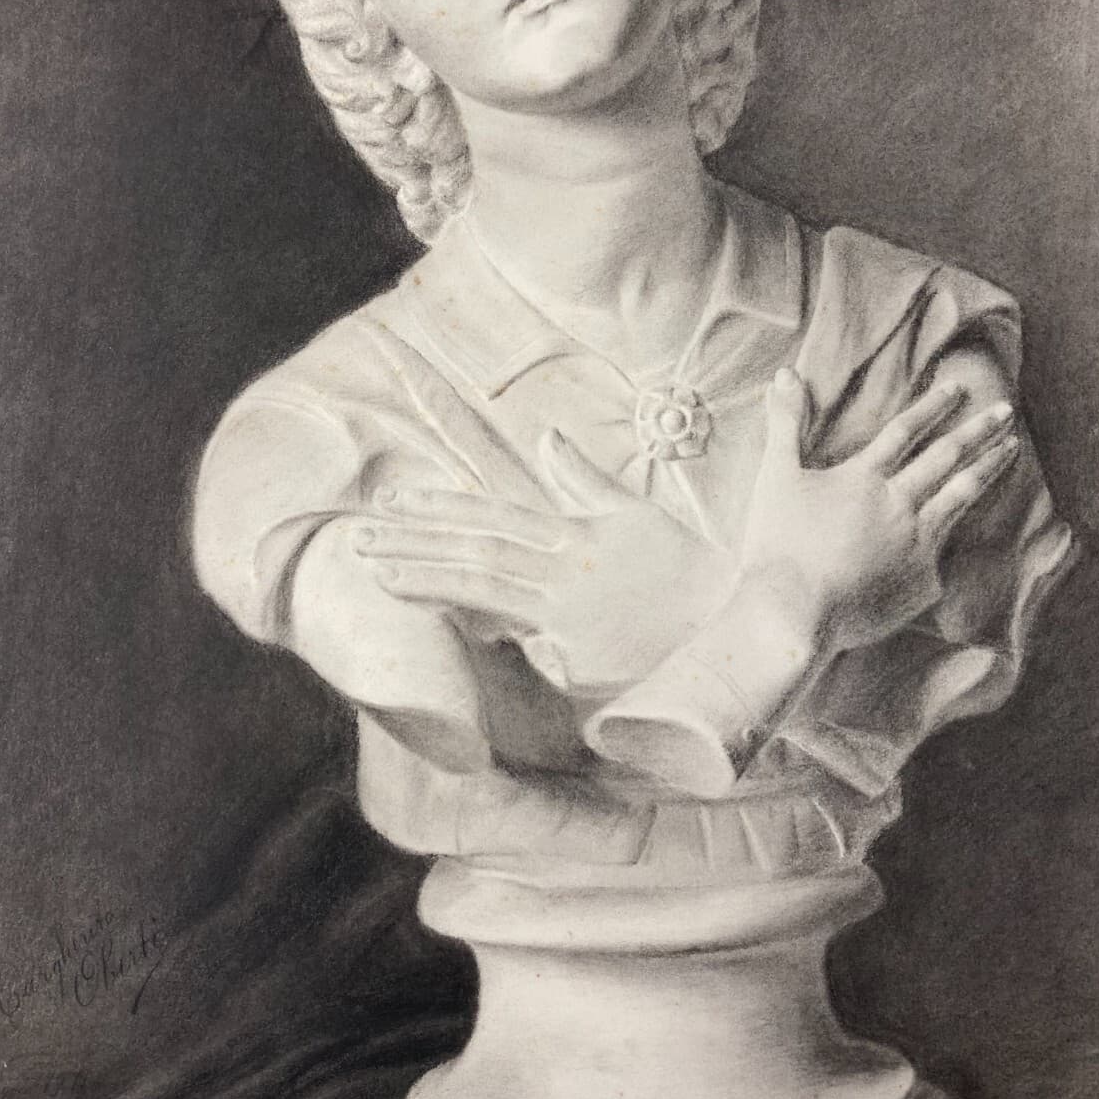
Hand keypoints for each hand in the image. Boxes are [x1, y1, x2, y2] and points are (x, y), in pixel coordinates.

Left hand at [351, 431, 738, 689]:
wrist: (740, 626)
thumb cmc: (687, 570)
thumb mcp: (635, 516)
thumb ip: (585, 480)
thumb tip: (547, 435)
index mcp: (575, 534)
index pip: (494, 517)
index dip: (440, 507)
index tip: (392, 499)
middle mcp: (564, 570)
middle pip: (475, 550)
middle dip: (412, 542)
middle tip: (357, 537)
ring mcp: (569, 618)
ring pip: (483, 590)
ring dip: (424, 578)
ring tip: (374, 570)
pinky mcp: (580, 663)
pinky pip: (526, 651)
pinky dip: (493, 639)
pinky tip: (450, 629)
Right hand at [743, 368, 1020, 656]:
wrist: (793, 613)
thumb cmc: (777, 543)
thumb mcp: (776, 474)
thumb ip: (785, 423)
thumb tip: (785, 373)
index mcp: (864, 477)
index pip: (905, 431)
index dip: (931, 406)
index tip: (959, 388)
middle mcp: (899, 504)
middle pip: (946, 458)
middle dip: (978, 430)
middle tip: (1004, 411)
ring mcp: (917, 544)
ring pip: (961, 498)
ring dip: (987, 470)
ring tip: (1010, 450)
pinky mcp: (922, 583)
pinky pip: (944, 556)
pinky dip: (956, 538)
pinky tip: (972, 532)